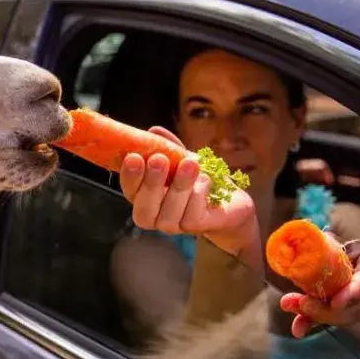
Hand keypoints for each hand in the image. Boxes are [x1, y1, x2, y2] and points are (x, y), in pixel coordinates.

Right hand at [119, 127, 260, 269]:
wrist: (230, 200)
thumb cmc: (197, 178)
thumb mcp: (181, 158)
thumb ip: (167, 147)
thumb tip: (154, 131)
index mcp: (143, 197)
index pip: (130, 190)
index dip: (129, 176)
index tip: (134, 156)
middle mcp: (154, 215)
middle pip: (144, 208)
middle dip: (151, 183)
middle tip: (158, 159)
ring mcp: (173, 225)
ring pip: (170, 211)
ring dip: (180, 185)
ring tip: (191, 163)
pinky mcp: (194, 227)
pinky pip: (192, 213)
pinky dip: (200, 192)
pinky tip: (208, 180)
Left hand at [280, 241, 359, 337]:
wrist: (354, 257)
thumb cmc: (342, 250)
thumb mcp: (330, 250)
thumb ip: (314, 263)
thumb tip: (294, 283)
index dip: (352, 293)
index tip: (334, 303)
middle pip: (359, 306)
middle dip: (328, 309)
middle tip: (302, 305)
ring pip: (350, 317)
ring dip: (321, 316)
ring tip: (298, 307)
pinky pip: (341, 321)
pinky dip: (318, 320)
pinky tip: (300, 325)